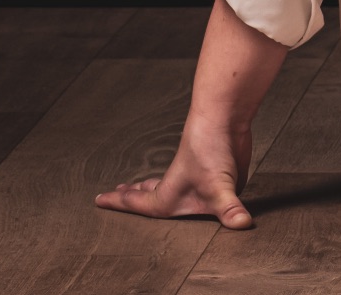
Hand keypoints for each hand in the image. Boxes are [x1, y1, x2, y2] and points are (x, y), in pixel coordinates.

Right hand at [95, 113, 254, 228]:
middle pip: (149, 194)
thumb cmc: (210, 150)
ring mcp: (197, 180)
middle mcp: (180, 189)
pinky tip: (195, 186)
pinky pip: (195, 185)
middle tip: (118, 192)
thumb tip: (244, 224)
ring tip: (143, 187)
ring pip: (170, 186)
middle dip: (133, 196)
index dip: (117, 203)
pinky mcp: (215, 173)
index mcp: (168, 197)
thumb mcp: (220, 187)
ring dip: (156, 188)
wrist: (223, 116)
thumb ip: (230, 210)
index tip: (96, 199)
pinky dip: (188, 186)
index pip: (136, 204)